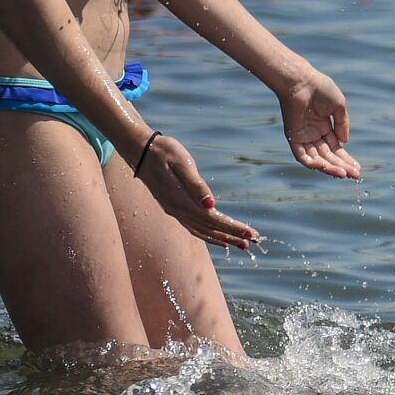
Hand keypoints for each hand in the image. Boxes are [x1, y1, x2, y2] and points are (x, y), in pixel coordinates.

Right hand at [135, 131, 259, 250]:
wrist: (140, 150)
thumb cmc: (164, 153)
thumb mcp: (183, 164)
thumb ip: (196, 186)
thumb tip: (211, 205)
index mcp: (182, 200)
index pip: (213, 219)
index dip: (232, 228)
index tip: (251, 234)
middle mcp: (177, 210)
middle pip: (210, 228)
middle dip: (232, 235)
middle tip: (254, 241)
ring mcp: (174, 211)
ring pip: (202, 230)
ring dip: (222, 238)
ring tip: (241, 244)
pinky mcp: (173, 208)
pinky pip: (193, 227)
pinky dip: (207, 235)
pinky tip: (218, 237)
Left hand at [277, 65, 361, 179]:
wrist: (302, 82)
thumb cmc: (321, 89)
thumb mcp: (339, 106)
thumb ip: (343, 124)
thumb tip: (345, 142)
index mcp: (325, 127)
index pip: (337, 148)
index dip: (347, 159)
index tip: (358, 169)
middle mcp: (314, 134)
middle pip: (329, 156)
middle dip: (342, 166)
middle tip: (355, 176)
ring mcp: (304, 137)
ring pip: (318, 159)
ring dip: (330, 167)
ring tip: (343, 174)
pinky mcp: (294, 138)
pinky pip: (302, 156)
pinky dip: (313, 163)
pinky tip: (325, 167)